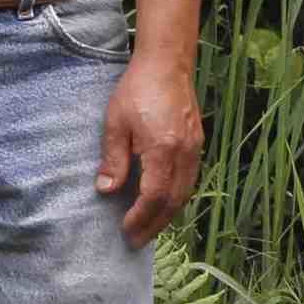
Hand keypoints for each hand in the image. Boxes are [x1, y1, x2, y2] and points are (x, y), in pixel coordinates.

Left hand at [95, 56, 201, 246]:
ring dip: (167, 214)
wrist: (167, 62)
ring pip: (186, 193)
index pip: (154, 195)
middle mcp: (185, 153)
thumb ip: (114, 159)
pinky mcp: (197, 143)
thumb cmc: (137, 89)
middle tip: (137, 241)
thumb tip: (106, 190)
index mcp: (163, 148)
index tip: (125, 229)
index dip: (141, 217)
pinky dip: (176, 198)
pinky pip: (190, 180)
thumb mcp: (116, 123)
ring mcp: (195, 148)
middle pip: (174, 201)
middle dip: (155, 224)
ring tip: (149, 227)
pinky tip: (163, 202)